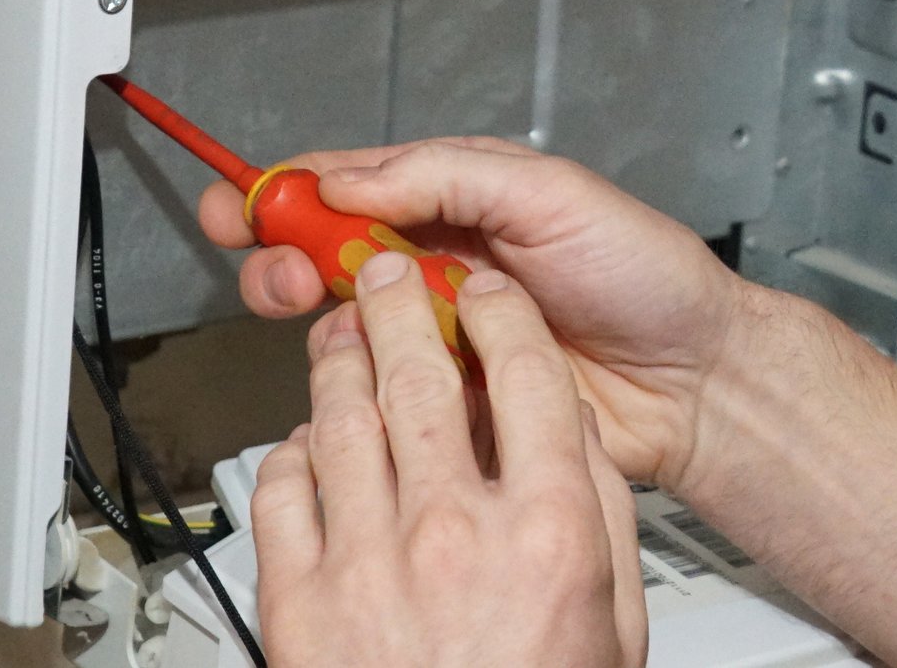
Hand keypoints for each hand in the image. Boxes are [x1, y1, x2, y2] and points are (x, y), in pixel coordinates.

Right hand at [200, 138, 750, 486]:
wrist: (692, 378)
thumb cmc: (644, 275)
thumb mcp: (549, 195)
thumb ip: (447, 176)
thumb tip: (352, 177)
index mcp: (460, 198)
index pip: (352, 184)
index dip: (287, 191)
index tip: (239, 201)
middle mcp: (441, 263)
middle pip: (327, 256)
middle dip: (283, 259)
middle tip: (275, 274)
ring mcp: (442, 333)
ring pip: (346, 325)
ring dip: (322, 322)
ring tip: (336, 324)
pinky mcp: (451, 398)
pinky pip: (383, 391)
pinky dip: (362, 385)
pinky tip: (371, 378)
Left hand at [253, 250, 646, 667]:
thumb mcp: (615, 618)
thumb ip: (595, 513)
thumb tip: (563, 430)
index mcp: (547, 531)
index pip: (524, 374)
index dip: (501, 312)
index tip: (486, 292)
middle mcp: (454, 535)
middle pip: (419, 375)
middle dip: (400, 305)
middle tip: (391, 277)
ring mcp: (367, 565)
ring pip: (341, 417)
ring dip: (339, 360)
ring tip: (342, 335)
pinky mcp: (297, 604)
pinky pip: (281, 490)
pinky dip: (292, 451)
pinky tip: (310, 443)